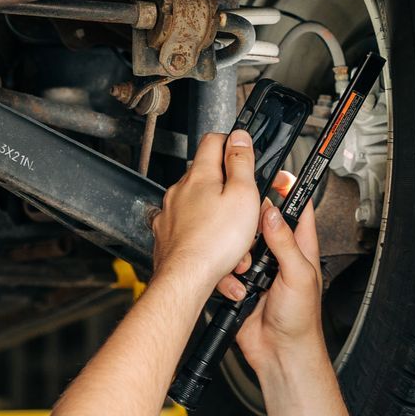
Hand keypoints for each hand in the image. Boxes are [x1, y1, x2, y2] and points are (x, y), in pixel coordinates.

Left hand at [151, 130, 261, 287]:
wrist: (186, 278)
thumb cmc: (214, 242)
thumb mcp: (242, 195)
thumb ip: (241, 163)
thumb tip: (240, 136)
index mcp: (200, 175)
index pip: (213, 140)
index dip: (231, 141)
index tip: (242, 151)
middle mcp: (180, 190)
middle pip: (208, 176)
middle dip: (230, 191)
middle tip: (247, 207)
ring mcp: (171, 212)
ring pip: (202, 207)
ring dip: (222, 221)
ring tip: (237, 241)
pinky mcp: (167, 234)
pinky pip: (192, 230)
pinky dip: (207, 239)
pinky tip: (220, 254)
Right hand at [234, 196, 324, 375]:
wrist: (279, 354)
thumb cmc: (300, 322)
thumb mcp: (298, 276)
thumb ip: (286, 244)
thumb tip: (273, 214)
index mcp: (300, 249)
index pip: (298, 210)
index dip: (289, 191)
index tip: (277, 175)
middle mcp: (278, 256)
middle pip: (262, 222)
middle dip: (252, 222)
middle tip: (247, 222)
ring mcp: (257, 270)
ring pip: (240, 243)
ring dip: (238, 252)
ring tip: (243, 264)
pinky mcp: (239, 284)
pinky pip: (226, 268)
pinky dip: (226, 272)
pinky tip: (231, 280)